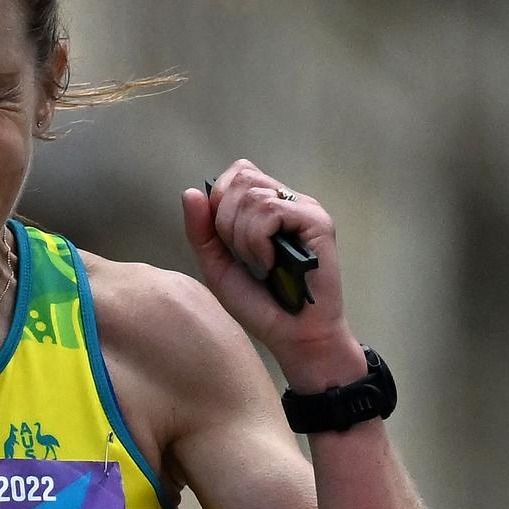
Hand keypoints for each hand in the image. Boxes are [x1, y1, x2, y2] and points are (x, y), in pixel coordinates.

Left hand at [182, 160, 363, 388]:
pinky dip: (258, 241)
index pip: (238, 173)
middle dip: (226, 220)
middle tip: (242, 256)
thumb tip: (190, 192)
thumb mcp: (216, 265)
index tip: (225, 240)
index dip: (220, 201)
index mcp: (265, 205)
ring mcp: (304, 209)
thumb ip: (201, 230)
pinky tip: (269, 265)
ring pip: (253, 196)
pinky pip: (271, 211)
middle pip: (241, 178)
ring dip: (243, 237)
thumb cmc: (258, 303)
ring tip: (259, 265)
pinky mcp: (317, 222)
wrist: (291, 335)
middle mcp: (287, 200)